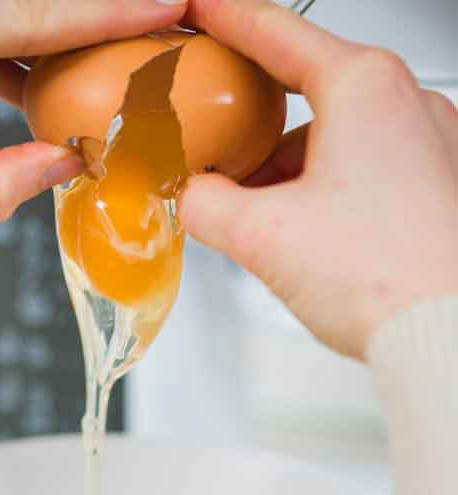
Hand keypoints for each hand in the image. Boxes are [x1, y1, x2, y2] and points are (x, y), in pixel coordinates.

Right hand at [179, 0, 457, 359]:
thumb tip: (191, 197)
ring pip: (336, 139)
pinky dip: (327, 191)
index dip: (227, 19)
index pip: (278, 33)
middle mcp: (407, 102)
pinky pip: (366, 167)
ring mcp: (431, 141)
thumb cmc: (383, 278)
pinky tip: (307, 236)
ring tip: (263, 224)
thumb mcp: (261, 237)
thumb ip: (206, 205)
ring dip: (291, 173)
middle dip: (255, 132)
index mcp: (365, 89)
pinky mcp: (438, 182)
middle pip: (307, 96)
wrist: (447, 333)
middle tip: (218, 159)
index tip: (201, 8)